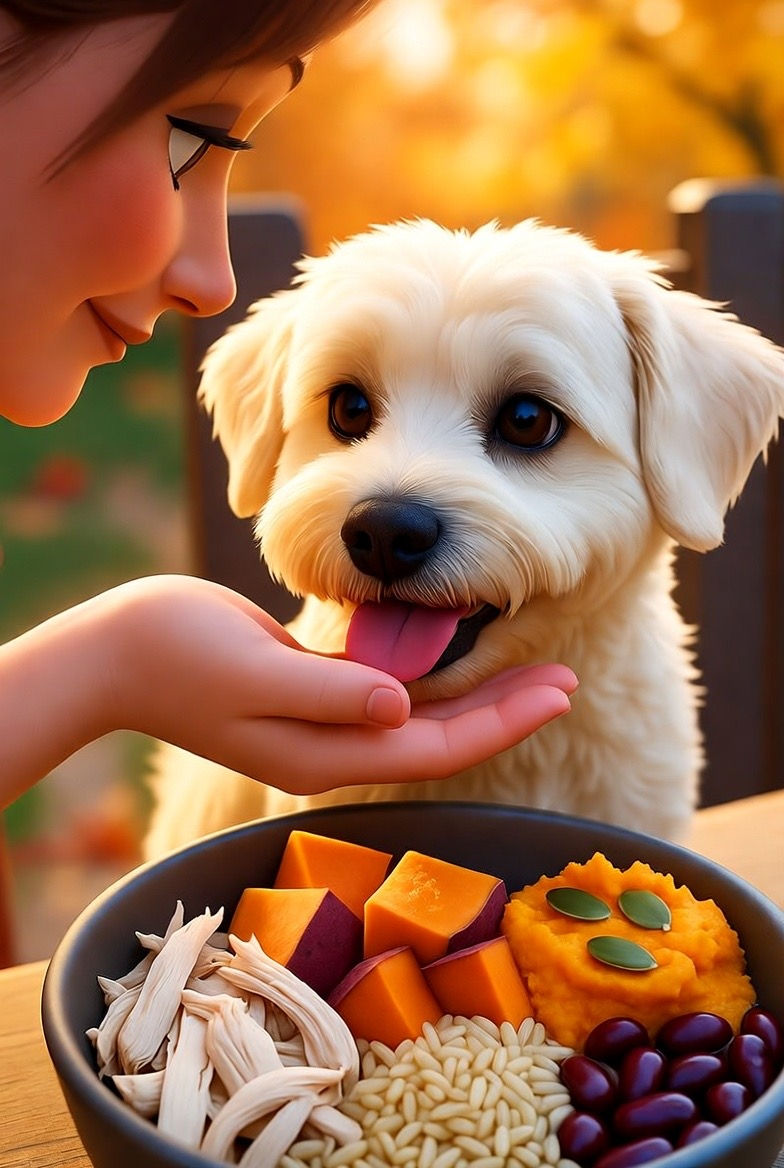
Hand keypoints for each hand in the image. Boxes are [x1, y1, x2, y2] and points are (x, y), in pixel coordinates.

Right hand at [105, 575, 575, 794]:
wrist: (116, 651)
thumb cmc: (174, 652)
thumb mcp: (250, 670)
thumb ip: (326, 693)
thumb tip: (400, 710)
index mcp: (320, 754)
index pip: (432, 749)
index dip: (499, 723)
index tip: (558, 690)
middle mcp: (330, 749)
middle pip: (436, 741)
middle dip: (504, 713)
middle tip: (566, 680)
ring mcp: (320, 726)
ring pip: (418, 722)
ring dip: (476, 698)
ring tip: (532, 673)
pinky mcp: (311, 697)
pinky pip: (389, 699)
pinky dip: (432, 683)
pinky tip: (457, 661)